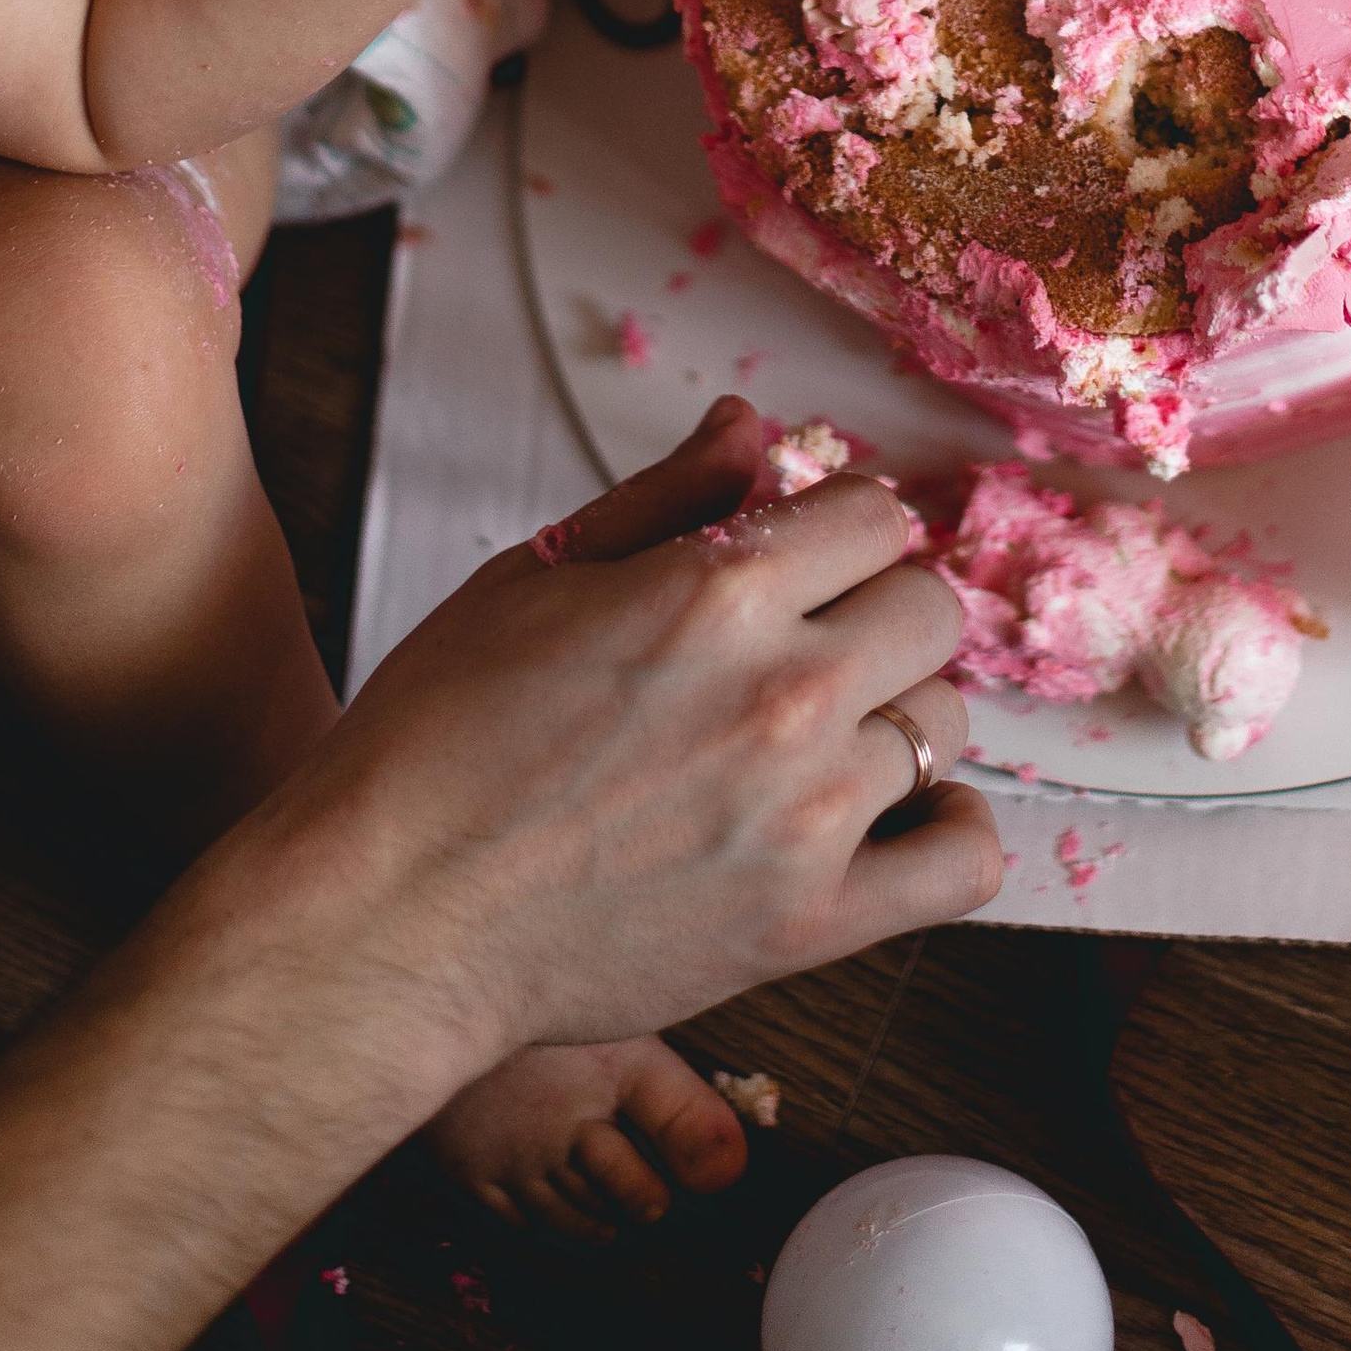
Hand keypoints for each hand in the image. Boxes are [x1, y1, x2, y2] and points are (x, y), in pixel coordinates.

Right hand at [236, 402, 996, 1107]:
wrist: (389, 918)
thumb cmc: (436, 739)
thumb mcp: (536, 578)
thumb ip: (665, 497)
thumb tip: (752, 427)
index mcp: (719, 592)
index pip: (878, 516)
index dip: (839, 528)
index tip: (804, 558)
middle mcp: (785, 693)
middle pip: (929, 610)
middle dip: (876, 607)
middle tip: (808, 641)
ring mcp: (807, 814)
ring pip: (946, 723)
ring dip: (895, 713)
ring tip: (822, 732)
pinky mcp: (809, 923)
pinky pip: (961, 862)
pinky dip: (950, 830)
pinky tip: (902, 812)